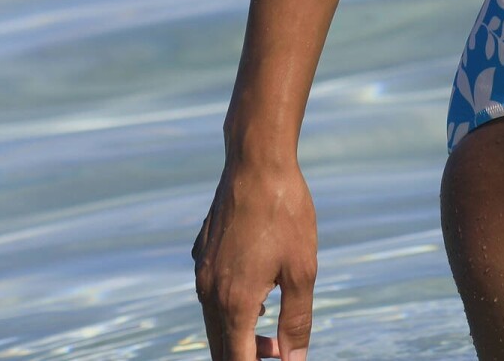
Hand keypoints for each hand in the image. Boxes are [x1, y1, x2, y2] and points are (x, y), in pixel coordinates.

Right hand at [193, 156, 317, 360]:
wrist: (257, 162)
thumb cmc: (286, 213)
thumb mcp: (302, 268)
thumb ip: (297, 320)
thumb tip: (293, 360)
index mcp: (234, 303)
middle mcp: (209, 293)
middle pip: (220, 347)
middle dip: (247, 356)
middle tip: (277, 351)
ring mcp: (201, 271)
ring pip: (214, 320)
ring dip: (238, 331)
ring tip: (270, 322)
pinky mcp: (201, 252)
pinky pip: (210, 292)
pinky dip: (229, 304)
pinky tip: (256, 291)